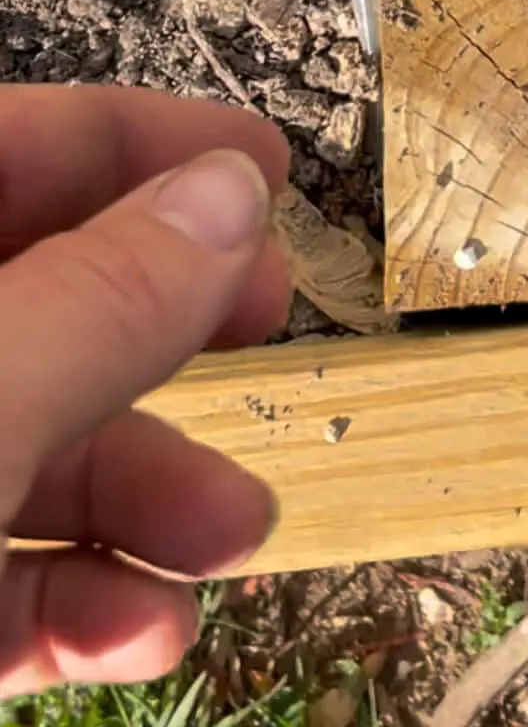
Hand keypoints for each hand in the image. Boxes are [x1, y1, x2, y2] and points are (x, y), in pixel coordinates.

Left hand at [0, 86, 293, 697]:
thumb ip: (99, 299)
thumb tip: (223, 195)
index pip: (6, 144)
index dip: (137, 141)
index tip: (262, 163)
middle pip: (30, 295)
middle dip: (162, 324)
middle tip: (265, 318)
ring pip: (17, 443)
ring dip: (144, 487)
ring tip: (232, 528)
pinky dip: (72, 597)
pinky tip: (139, 624)